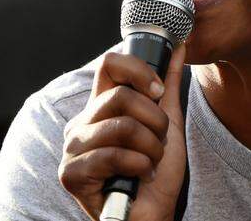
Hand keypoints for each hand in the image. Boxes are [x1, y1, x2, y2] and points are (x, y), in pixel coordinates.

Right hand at [59, 42, 187, 220]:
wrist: (154, 215)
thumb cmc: (156, 173)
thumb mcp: (168, 123)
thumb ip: (168, 85)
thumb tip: (179, 46)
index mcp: (100, 107)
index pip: (110, 64)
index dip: (139, 71)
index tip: (158, 92)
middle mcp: (82, 123)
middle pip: (120, 96)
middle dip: (154, 122)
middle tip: (158, 143)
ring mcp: (73, 148)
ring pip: (122, 126)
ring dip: (151, 148)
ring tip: (150, 163)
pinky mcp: (71, 174)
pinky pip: (115, 156)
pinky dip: (140, 167)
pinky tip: (140, 178)